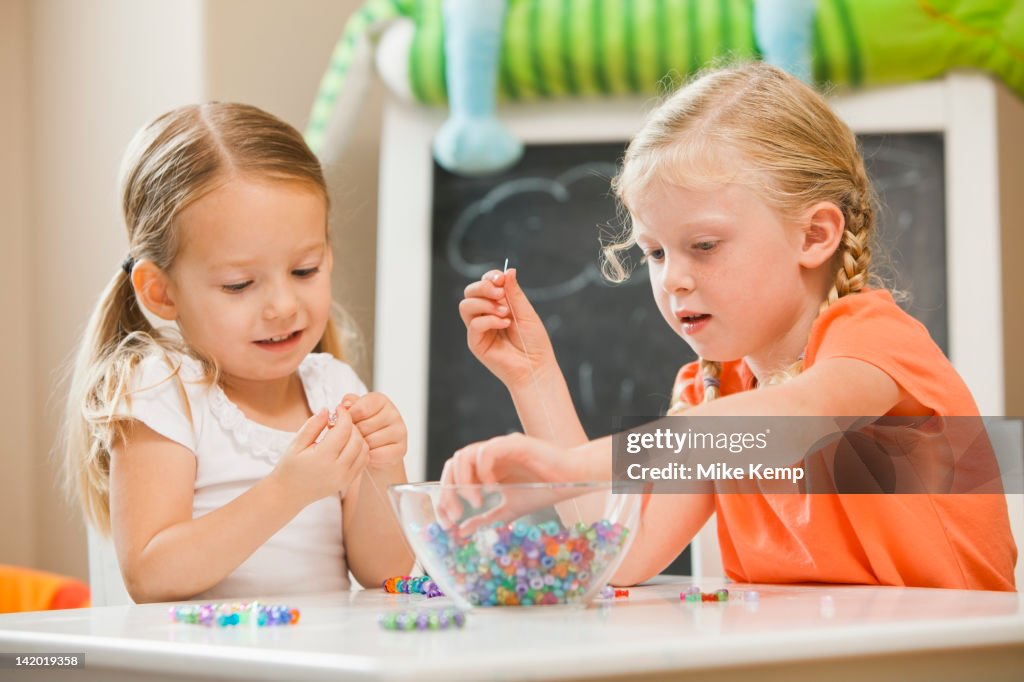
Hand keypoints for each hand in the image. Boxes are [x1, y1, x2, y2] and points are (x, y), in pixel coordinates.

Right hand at [272, 408, 368, 505]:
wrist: (288, 494)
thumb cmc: (289, 467)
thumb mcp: (296, 444)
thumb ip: (313, 425)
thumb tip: (327, 409)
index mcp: (323, 458)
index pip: (343, 430)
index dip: (343, 415)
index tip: (338, 408)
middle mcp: (338, 470)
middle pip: (357, 439)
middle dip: (351, 425)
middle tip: (338, 421)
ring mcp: (345, 478)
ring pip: (364, 450)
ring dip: (357, 437)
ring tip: (342, 433)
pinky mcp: (348, 482)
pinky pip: (363, 461)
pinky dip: (360, 449)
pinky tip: (346, 445)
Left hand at [342, 392, 406, 470]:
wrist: (376, 449)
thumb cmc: (364, 428)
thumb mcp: (354, 412)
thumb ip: (349, 404)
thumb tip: (346, 404)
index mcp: (381, 400)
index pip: (361, 408)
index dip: (349, 418)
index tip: (349, 422)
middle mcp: (393, 414)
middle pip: (364, 426)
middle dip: (354, 434)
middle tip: (354, 437)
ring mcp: (399, 431)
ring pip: (370, 441)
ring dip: (361, 446)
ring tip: (360, 445)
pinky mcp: (401, 449)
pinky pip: (378, 455)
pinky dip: (369, 457)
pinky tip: (367, 454)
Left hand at [437, 433, 587, 531]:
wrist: (573, 478)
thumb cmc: (543, 490)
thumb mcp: (509, 509)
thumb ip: (485, 518)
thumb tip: (460, 531)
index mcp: (485, 467)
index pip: (453, 475)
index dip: (445, 496)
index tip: (448, 522)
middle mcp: (488, 455)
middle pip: (453, 464)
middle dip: (449, 491)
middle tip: (456, 515)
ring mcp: (500, 447)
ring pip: (464, 454)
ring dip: (464, 481)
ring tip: (476, 501)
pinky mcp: (514, 443)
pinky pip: (487, 450)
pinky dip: (483, 470)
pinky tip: (492, 488)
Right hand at [458, 269, 554, 386]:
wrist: (535, 366)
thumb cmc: (533, 341)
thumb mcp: (526, 312)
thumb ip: (514, 293)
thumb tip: (508, 271)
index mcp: (497, 305)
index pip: (484, 283)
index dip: (490, 277)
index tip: (501, 279)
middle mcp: (484, 315)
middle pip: (470, 291)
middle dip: (484, 287)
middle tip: (500, 294)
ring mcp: (479, 329)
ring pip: (465, 305)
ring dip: (486, 304)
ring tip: (505, 313)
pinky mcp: (476, 343)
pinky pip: (474, 324)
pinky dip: (489, 320)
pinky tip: (505, 324)